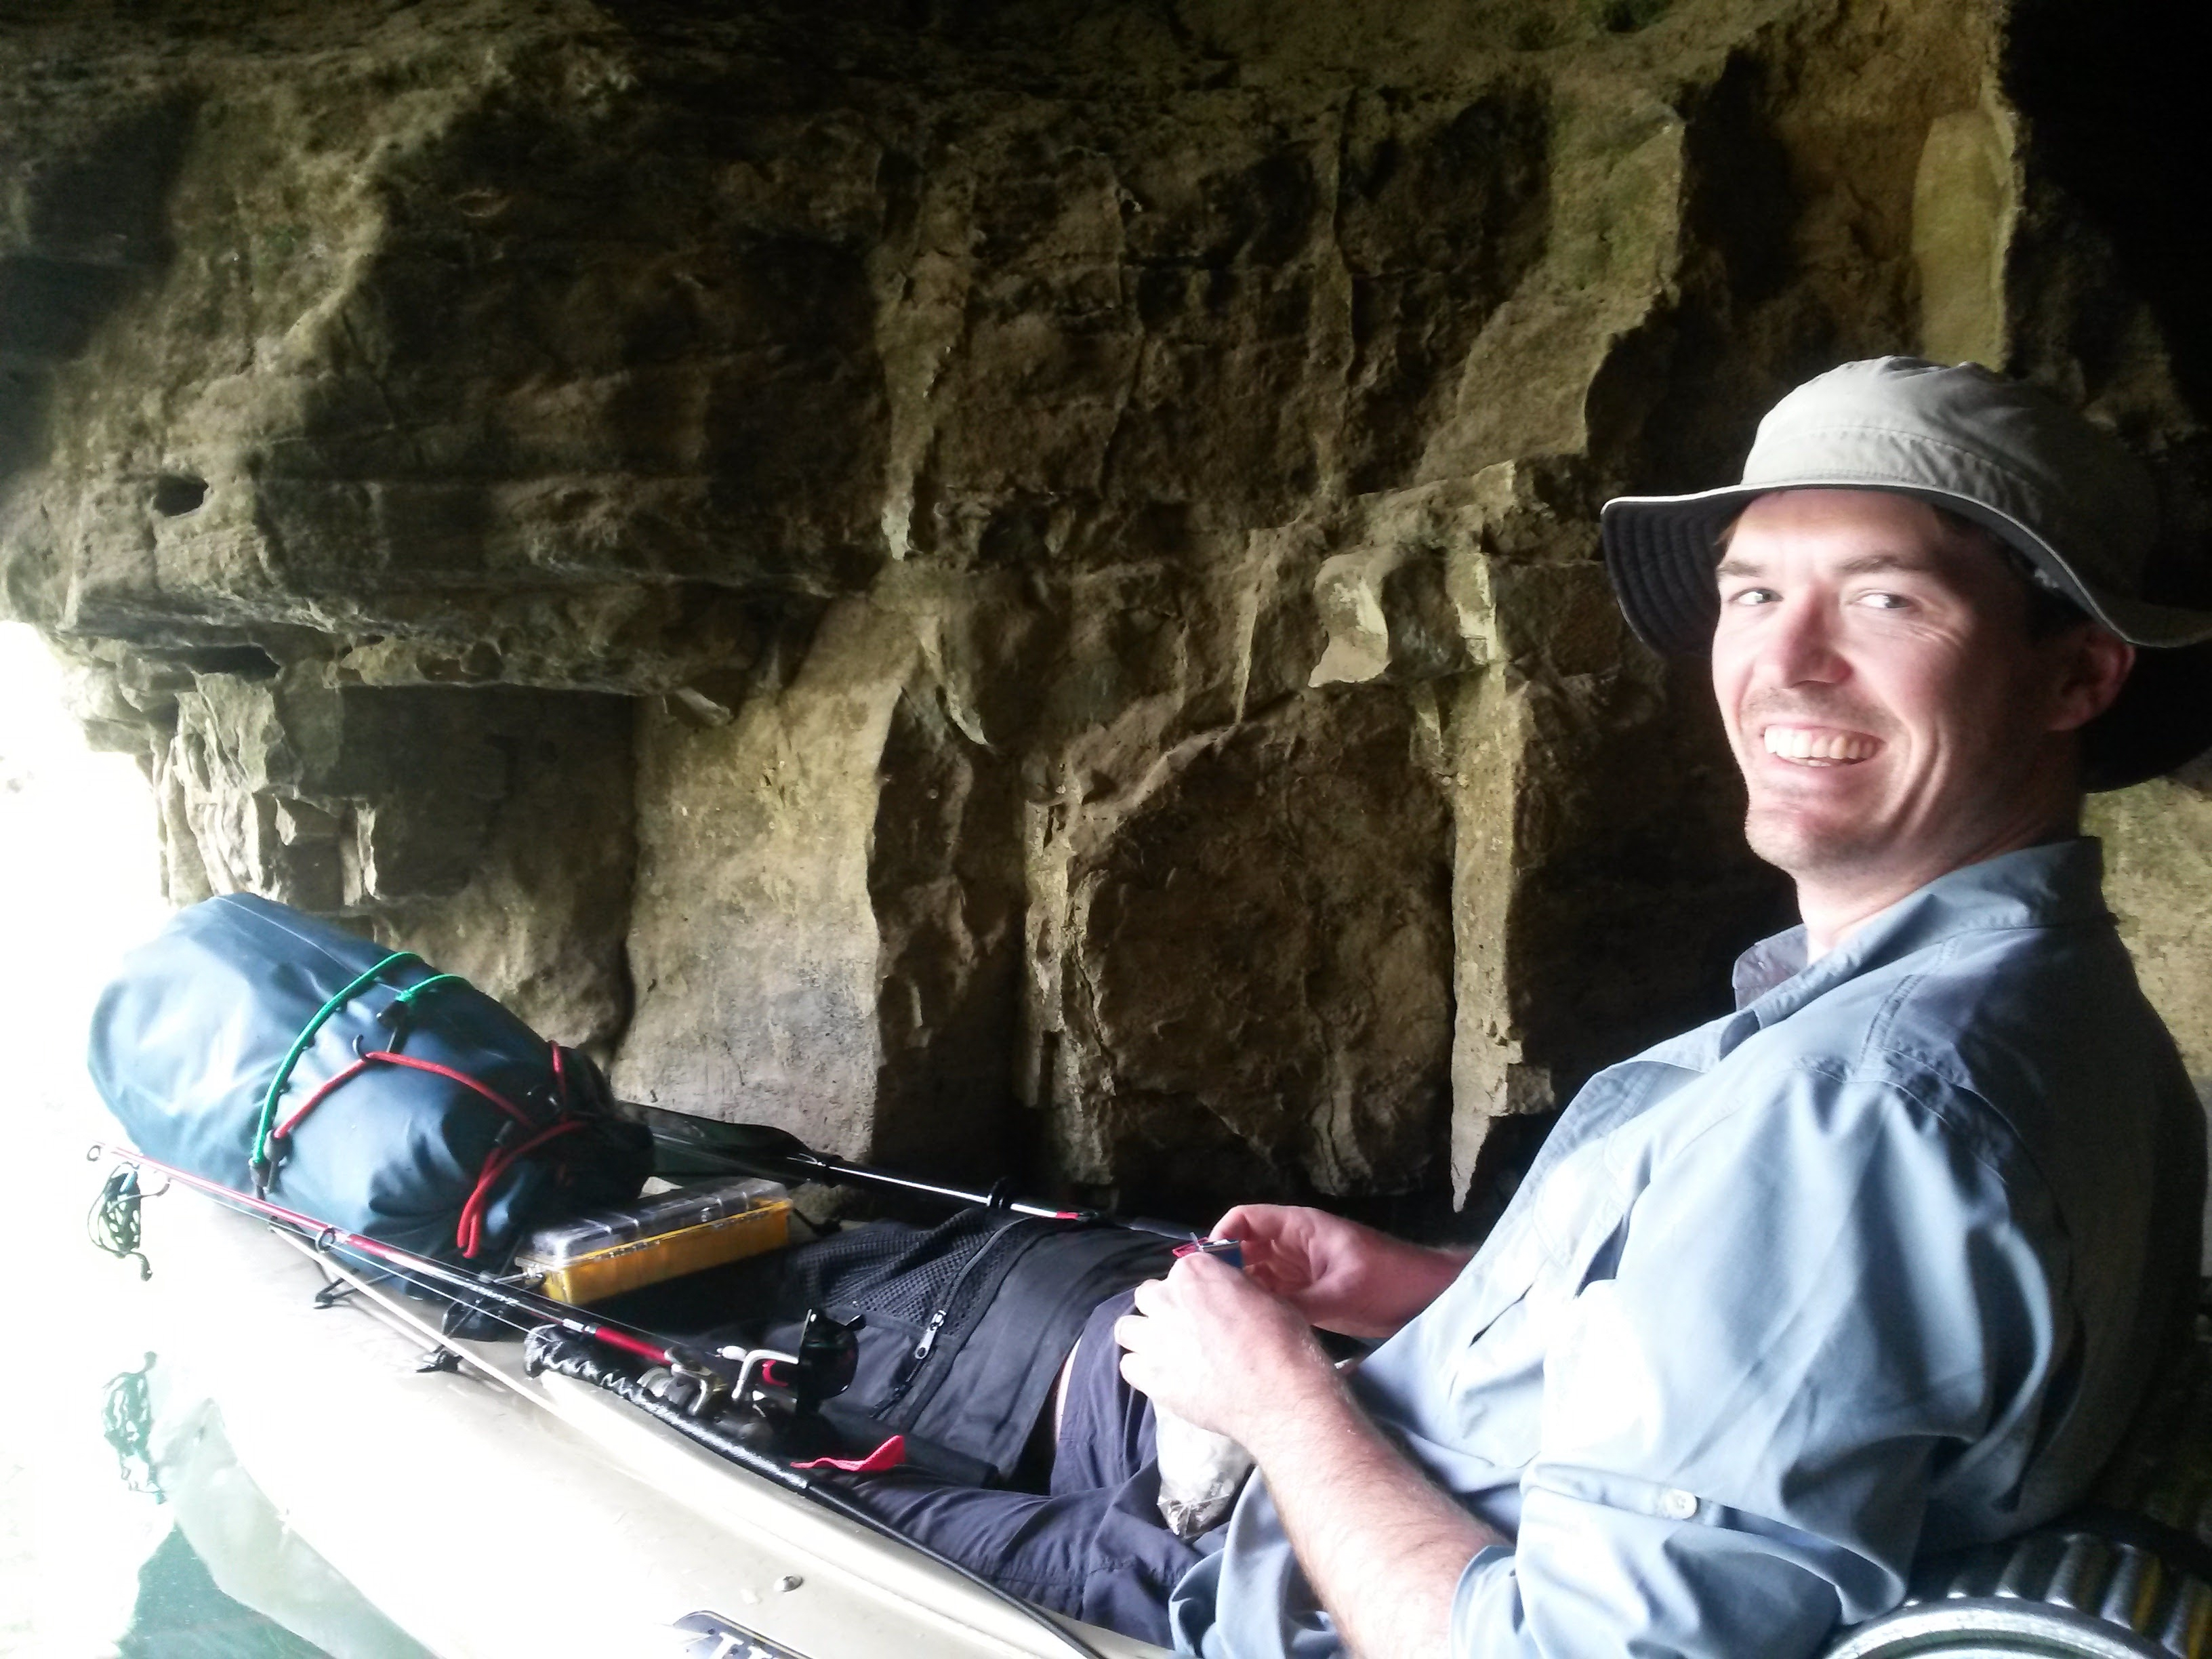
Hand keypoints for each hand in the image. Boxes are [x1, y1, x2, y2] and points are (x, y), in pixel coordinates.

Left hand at [1113, 1253, 1336, 1447]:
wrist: (1279, 1394)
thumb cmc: (1282, 1341)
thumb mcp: (1265, 1297)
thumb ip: (1234, 1289)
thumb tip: (1227, 1294)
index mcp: (1194, 1272)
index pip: (1184, 1270)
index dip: (1197, 1287)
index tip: (1211, 1302)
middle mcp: (1165, 1299)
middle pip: (1148, 1295)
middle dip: (1164, 1307)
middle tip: (1188, 1327)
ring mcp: (1153, 1340)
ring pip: (1127, 1329)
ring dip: (1144, 1336)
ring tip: (1168, 1351)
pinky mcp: (1150, 1378)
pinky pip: (1129, 1366)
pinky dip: (1143, 1369)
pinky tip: (1166, 1377)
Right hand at [1212, 1204, 1469, 1339]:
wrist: (1430, 1299)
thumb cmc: (1391, 1282)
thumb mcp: (1341, 1293)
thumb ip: (1297, 1302)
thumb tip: (1253, 1315)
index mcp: (1301, 1228)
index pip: (1246, 1219)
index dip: (1220, 1236)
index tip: (1204, 1268)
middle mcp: (1295, 1245)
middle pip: (1245, 1247)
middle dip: (1225, 1269)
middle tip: (1206, 1301)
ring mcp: (1301, 1270)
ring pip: (1256, 1273)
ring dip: (1241, 1290)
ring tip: (1218, 1317)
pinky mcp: (1309, 1293)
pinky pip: (1273, 1294)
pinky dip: (1259, 1306)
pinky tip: (1246, 1327)